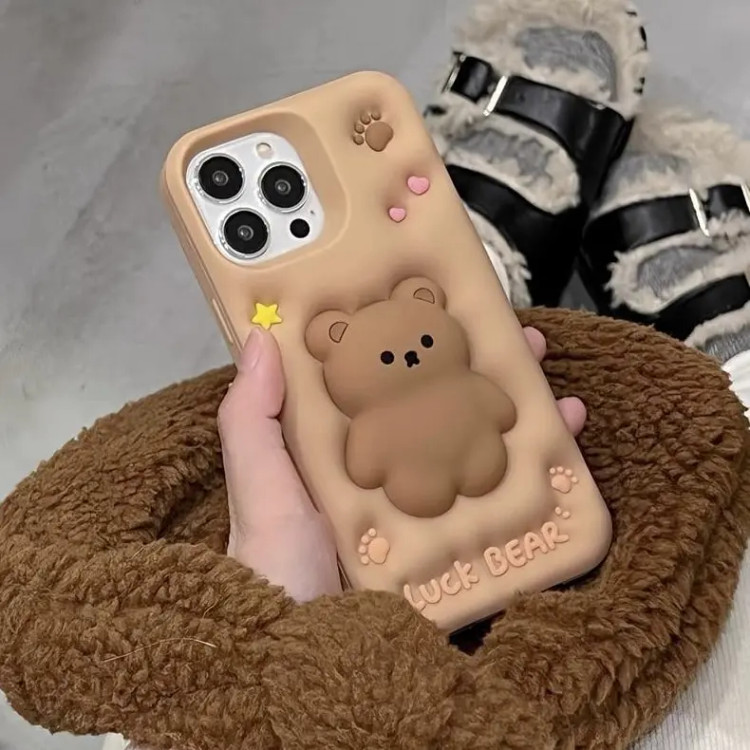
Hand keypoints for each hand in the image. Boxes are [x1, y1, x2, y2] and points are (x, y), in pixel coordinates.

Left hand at [218, 327, 585, 602]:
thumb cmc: (278, 572)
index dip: (419, 342)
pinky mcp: (462, 547)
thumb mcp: (261, 489)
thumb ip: (252, 420)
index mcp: (347, 448)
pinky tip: (568, 447)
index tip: (447, 306)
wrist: (313, 669)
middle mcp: (394, 471)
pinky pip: (506, 500)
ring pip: (485, 446)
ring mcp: (432, 509)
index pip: (388, 381)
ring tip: (557, 387)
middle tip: (521, 338)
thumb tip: (260, 337)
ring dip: (525, 411)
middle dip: (488, 368)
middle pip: (449, 407)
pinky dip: (542, 473)